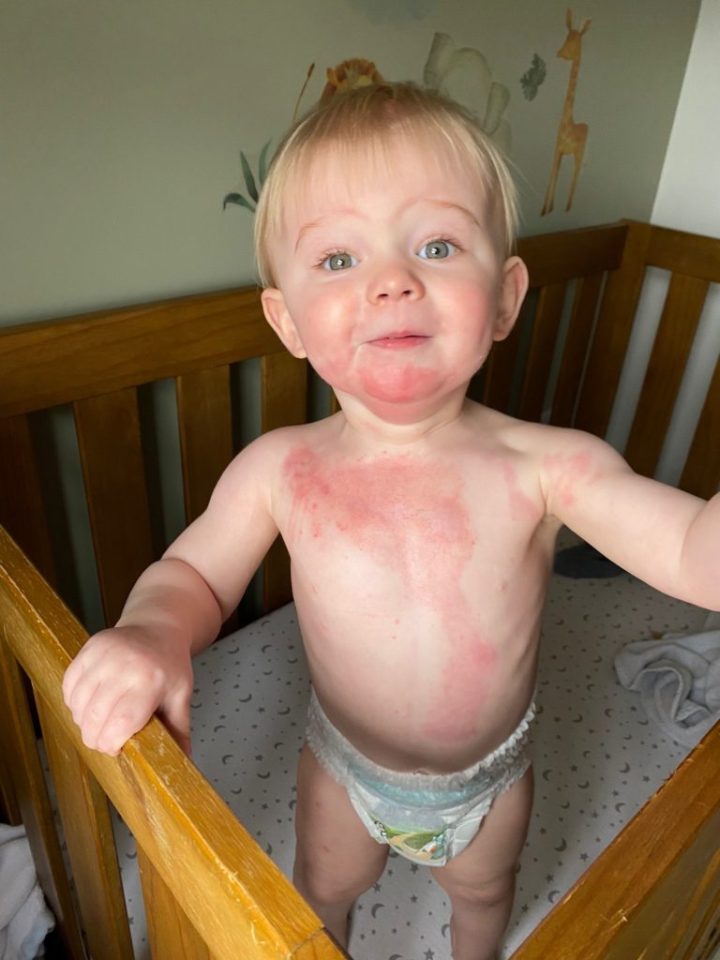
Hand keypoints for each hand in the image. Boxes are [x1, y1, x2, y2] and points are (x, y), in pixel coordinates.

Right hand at [62, 625, 193, 755]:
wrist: (158, 627)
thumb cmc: (169, 664)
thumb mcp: (181, 696)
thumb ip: (179, 731)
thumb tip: (182, 762)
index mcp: (150, 680)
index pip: (121, 722)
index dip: (112, 743)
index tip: (117, 748)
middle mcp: (124, 665)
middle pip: (95, 717)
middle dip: (95, 738)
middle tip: (106, 740)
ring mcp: (104, 654)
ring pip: (78, 704)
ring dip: (84, 721)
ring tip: (99, 721)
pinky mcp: (89, 648)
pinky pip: (69, 686)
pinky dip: (75, 702)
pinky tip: (90, 704)